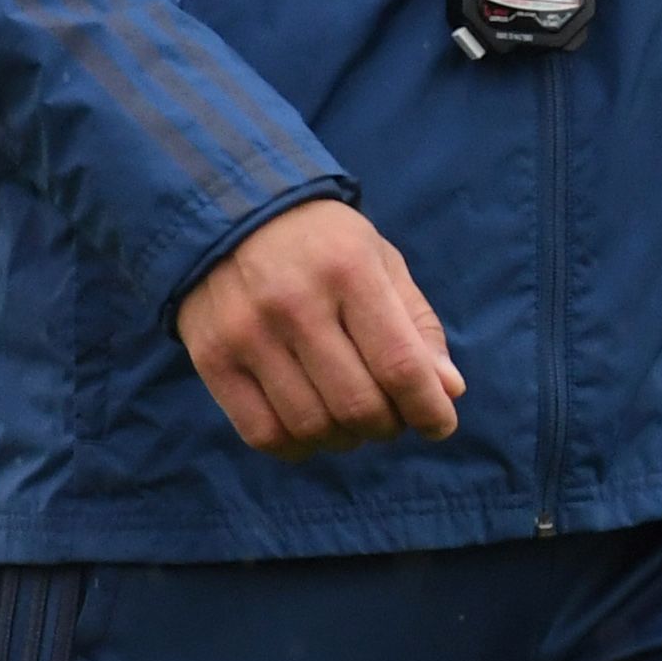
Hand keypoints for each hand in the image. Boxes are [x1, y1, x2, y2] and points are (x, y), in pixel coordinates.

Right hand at [176, 199, 464, 459]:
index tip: (441, 425)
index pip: (399, 364)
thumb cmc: (324, 243)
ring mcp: (248, 335)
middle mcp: (296, 304)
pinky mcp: (212, 359)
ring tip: (355, 423)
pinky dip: (298, 447)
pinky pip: (262, 432)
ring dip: (346, 439)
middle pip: (357, 403)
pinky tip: (314, 430)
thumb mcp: (381, 261)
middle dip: (389, 426)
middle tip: (394, 418)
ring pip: (312, 425)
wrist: (231, 214)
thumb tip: (449, 390)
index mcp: (350, 271)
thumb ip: (418, 325)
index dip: (427, 408)